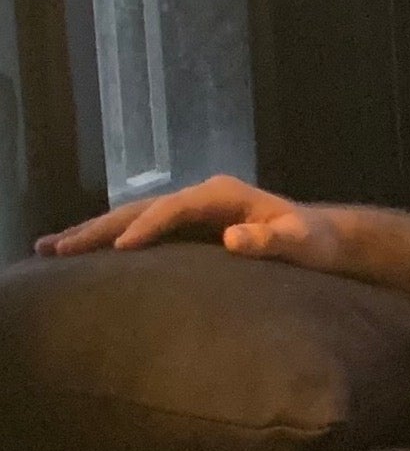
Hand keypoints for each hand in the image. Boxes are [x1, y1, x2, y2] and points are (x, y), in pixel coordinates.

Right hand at [32, 174, 343, 270]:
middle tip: (55, 248)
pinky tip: (80, 255)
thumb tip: (235, 237)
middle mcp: (202, 196)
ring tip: (49, 249)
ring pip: (133, 217)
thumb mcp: (301, 242)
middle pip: (142, 208)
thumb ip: (273, 240)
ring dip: (94, 233)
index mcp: (224, 195)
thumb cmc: (312, 242)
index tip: (120, 249)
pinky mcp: (187, 227)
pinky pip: (140, 231)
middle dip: (100, 228)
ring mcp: (192, 209)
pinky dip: (110, 240)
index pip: (177, 207)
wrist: (319, 238)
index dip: (149, 226)